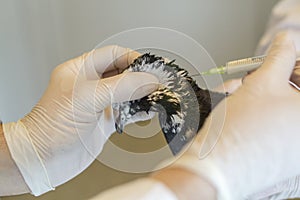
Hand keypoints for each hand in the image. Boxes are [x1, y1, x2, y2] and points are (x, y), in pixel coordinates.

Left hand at [3, 45, 157, 195]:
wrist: (44, 159)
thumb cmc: (52, 127)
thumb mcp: (87, 98)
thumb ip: (120, 87)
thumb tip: (147, 80)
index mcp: (81, 70)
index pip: (112, 54)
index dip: (132, 58)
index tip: (150, 67)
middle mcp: (91, 84)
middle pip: (123, 72)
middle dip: (141, 76)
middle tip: (157, 82)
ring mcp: (99, 103)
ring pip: (127, 92)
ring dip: (143, 94)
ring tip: (157, 96)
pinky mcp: (105, 121)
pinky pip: (127, 111)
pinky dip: (140, 110)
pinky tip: (150, 110)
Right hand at [153, 33, 299, 198]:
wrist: (215, 167)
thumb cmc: (240, 130)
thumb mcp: (261, 82)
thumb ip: (279, 56)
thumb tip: (285, 39)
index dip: (294, 64)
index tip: (280, 61)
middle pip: (296, 95)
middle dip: (275, 80)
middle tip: (254, 77)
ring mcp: (297, 149)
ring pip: (283, 110)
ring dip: (263, 96)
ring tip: (240, 94)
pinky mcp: (283, 158)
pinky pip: (276, 127)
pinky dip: (261, 114)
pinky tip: (242, 111)